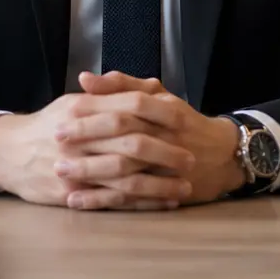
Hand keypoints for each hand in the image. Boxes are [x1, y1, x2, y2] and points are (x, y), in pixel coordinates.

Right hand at [0, 82, 195, 209]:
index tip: (186, 121)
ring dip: (159, 183)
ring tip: (184, 186)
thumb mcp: (76, 100)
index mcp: (84, 107)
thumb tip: (154, 87)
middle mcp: (81, 136)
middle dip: (166, 152)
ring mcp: (76, 167)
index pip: (130, 106)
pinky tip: (162, 202)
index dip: (161, 113)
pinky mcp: (71, 193)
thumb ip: (114, 93)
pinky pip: (112, 200)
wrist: (8, 152)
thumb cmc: (49, 125)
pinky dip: (140, 203)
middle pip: (132, 143)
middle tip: (191, 158)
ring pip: (126, 176)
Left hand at [51, 71, 247, 209]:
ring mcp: (167, 166)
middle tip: (56, 142)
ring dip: (91, 171)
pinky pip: (130, 198)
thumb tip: (86, 78)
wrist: (224, 156)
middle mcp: (168, 136)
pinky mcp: (165, 191)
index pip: (127, 106)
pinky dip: (102, 199)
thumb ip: (123, 86)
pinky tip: (77, 199)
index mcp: (166, 109)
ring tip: (60, 171)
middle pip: (125, 136)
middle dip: (88, 140)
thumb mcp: (160, 97)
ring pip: (126, 169)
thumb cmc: (183, 123)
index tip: (64, 116)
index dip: (95, 111)